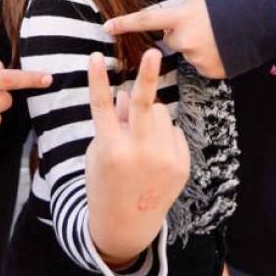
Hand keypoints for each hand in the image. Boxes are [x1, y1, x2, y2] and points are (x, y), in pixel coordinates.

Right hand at [85, 49, 190, 265]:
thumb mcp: (99, 152)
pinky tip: (154, 155)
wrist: (127, 223)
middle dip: (149, 76)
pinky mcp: (181, 165)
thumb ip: (114, 122)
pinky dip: (163, 134)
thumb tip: (129, 93)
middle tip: (154, 52)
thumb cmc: (105, 181)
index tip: (94, 56)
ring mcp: (164, 160)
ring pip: (161, 113)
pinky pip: (173, 131)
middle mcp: (139, 154)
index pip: (102, 106)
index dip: (97, 79)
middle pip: (145, 105)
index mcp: (111, 150)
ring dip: (150, 114)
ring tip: (140, 138)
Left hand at [104, 0, 225, 77]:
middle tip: (205, 26)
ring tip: (220, 37)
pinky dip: (210, 58)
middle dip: (181, 34)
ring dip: (198, 47)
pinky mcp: (210, 71)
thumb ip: (181, 13)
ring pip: (188, 53)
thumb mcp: (201, 0)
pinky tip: (224, 49)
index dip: (125, 23)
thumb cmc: (232, 4)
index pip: (146, 20)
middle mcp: (185, 40)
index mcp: (181, 16)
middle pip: (170, 40)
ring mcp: (198, 58)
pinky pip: (202, 65)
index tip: (105, 27)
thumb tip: (170, 25)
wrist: (265, 21)